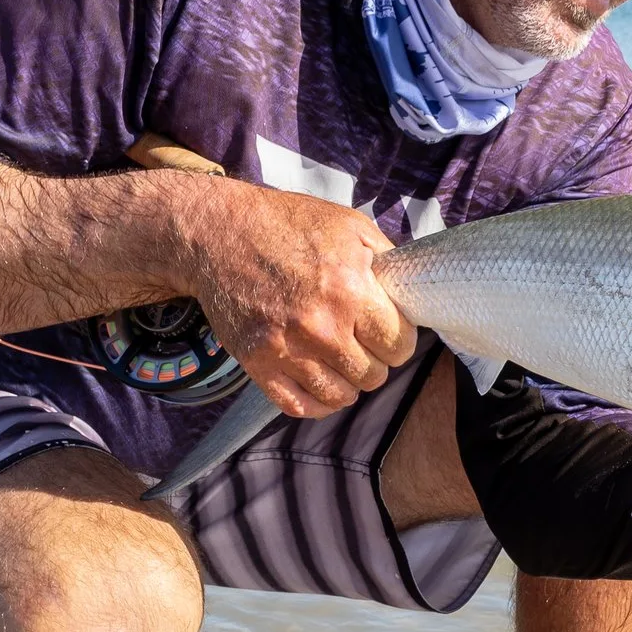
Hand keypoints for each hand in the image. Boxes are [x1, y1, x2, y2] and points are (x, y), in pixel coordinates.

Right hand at [180, 181, 416, 417]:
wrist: (221, 232)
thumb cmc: (289, 224)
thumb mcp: (350, 226)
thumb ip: (387, 262)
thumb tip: (411, 295)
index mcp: (350, 289)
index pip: (399, 345)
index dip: (399, 340)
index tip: (389, 331)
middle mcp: (320, 326)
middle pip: (373, 375)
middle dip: (375, 361)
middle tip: (363, 343)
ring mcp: (286, 349)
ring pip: (340, 396)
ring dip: (348, 382)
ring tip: (343, 361)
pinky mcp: (257, 364)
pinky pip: (300, 406)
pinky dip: (318, 403)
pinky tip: (322, 384)